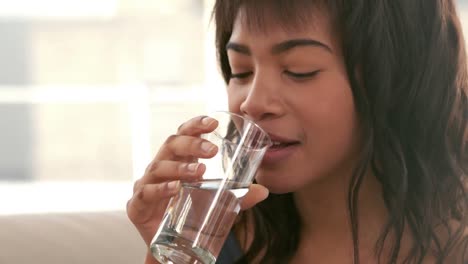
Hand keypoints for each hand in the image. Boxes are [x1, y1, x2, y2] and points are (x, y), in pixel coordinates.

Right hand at [126, 115, 268, 262]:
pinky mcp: (137, 206)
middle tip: (212, 151)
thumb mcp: (218, 204)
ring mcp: (146, 185)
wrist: (172, 249)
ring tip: (200, 172)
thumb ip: (238, 197)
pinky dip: (160, 189)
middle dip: (192, 144)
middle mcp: (160, 168)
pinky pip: (146, 193)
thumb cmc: (191, 216)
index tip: (213, 123)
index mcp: (178, 160)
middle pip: (171, 145)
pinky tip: (175, 188)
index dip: (195, 125)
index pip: (183, 134)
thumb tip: (263, 191)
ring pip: (158, 167)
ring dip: (180, 167)